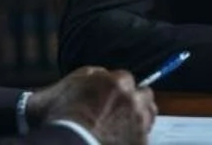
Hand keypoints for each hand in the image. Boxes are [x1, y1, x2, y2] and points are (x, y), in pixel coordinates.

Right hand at [26, 66, 157, 144]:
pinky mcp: (140, 143)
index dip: (118, 88)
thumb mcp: (69, 83)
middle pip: (145, 94)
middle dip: (135, 99)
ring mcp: (139, 123)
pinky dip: (135, 138)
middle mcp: (133, 100)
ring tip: (125, 125)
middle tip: (120, 110)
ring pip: (149, 115)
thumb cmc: (62, 116)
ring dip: (140, 117)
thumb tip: (102, 74)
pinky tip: (120, 139)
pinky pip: (144, 137)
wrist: (68, 143)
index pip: (127, 78)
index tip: (111, 96)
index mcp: (118, 82)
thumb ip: (93, 74)